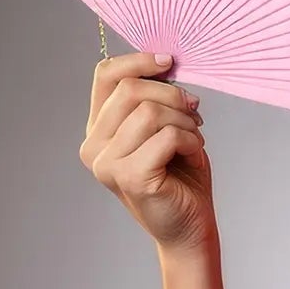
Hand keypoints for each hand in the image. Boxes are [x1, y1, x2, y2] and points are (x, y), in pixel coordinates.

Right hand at [78, 51, 217, 254]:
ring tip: (195, 139)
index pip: (105, 76)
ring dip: (185, 121)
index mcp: (98, 130)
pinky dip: (191, 140)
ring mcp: (108, 163)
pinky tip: (194, 154)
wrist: (190, 227)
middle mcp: (94, 146)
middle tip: (195, 112)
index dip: (138, 61)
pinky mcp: (131, 176)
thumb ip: (154, 99)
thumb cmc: (180, 177)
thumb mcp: (163, 128)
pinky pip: (167, 136)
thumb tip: (164, 63)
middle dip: (172, 94)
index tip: (169, 62)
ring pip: (150, 111)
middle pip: (130, 89)